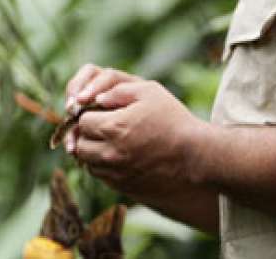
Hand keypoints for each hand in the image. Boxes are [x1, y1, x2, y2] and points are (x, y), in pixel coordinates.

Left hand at [64, 66, 204, 196]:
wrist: (195, 155)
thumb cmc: (173, 119)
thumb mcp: (148, 92)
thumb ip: (118, 90)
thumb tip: (95, 98)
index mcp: (114, 127)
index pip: (82, 121)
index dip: (90, 114)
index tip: (101, 112)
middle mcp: (110, 154)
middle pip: (80, 144)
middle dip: (87, 134)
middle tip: (101, 127)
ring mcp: (116, 173)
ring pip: (87, 162)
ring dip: (93, 151)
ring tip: (109, 141)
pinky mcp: (123, 186)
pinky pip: (101, 176)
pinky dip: (103, 165)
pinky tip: (118, 155)